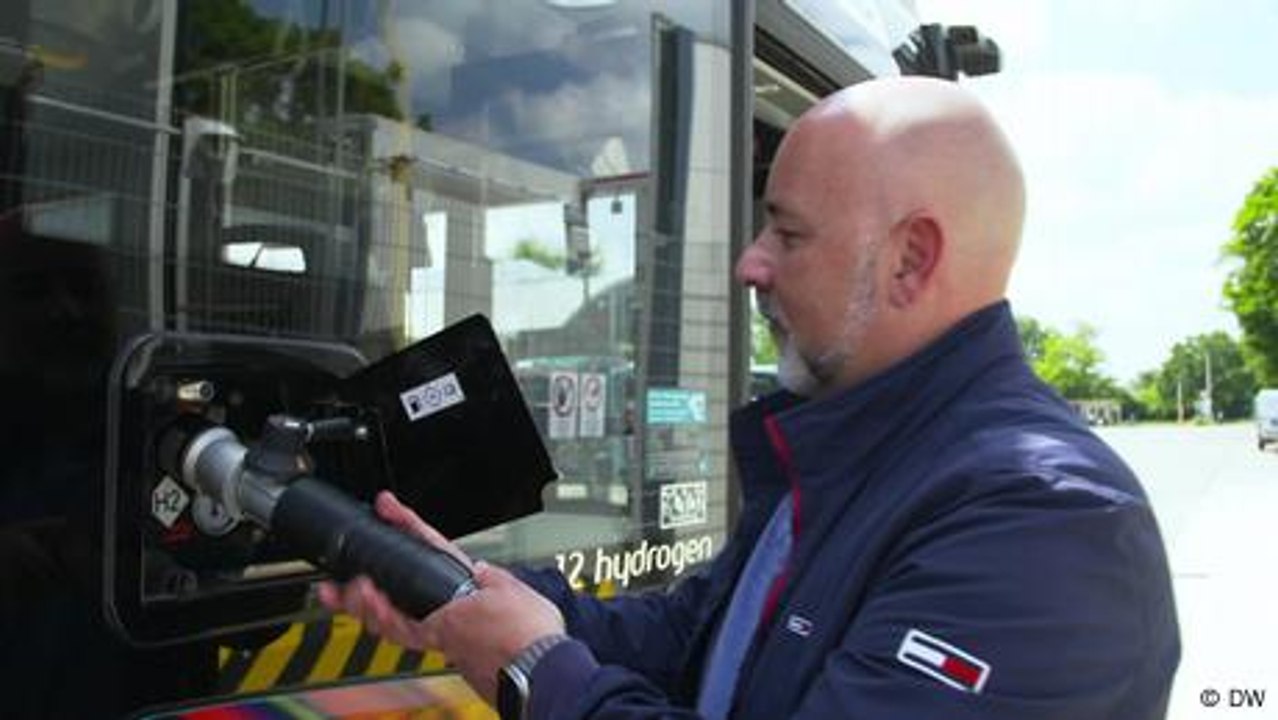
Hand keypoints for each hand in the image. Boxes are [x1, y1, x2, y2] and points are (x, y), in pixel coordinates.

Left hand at [316, 492, 565, 702]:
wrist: (542, 674)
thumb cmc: (532, 639)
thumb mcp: (515, 591)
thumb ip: (493, 580)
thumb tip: (482, 574)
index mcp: (455, 599)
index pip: (427, 551)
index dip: (405, 525)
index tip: (388, 506)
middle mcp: (443, 627)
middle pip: (389, 610)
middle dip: (356, 598)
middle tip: (331, 589)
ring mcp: (447, 649)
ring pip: (400, 633)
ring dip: (375, 616)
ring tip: (356, 603)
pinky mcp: (458, 665)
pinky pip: (421, 648)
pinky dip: (406, 634)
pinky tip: (409, 627)